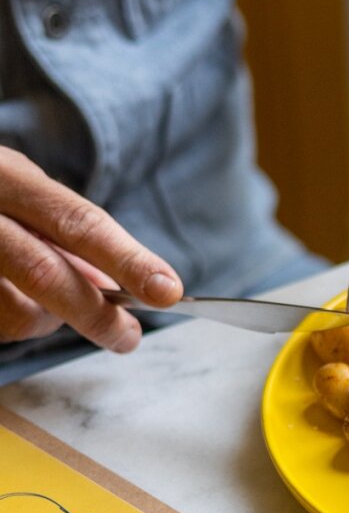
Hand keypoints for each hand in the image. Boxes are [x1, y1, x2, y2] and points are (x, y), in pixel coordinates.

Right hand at [0, 148, 182, 351]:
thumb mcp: (20, 191)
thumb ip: (65, 231)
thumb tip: (113, 285)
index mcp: (5, 176)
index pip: (77, 222)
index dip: (126, 259)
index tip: (167, 290)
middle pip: (44, 274)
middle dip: (95, 315)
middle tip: (127, 337)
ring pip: (14, 314)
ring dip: (42, 321)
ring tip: (39, 300)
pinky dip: (13, 321)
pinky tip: (9, 297)